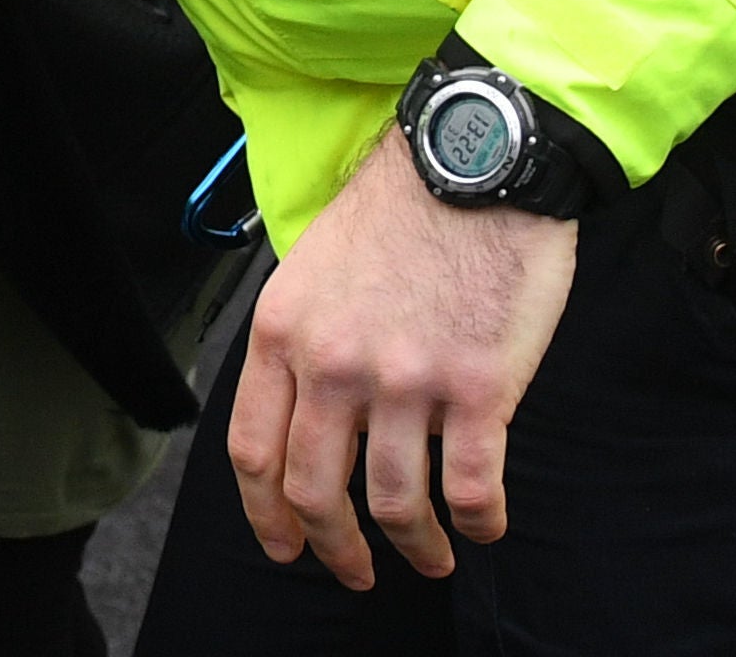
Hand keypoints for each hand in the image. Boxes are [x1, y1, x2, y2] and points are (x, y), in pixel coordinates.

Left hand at [228, 131, 575, 586]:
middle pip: (314, 491)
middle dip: (334, 549)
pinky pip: (472, 488)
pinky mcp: (478, 389)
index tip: (286, 545)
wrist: (475, 164)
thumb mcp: (314, 266)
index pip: (253, 451)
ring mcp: (405, 381)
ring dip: (414, 547)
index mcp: (284, 333)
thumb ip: (301, 339)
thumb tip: (300, 408)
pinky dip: (478, 523)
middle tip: (355, 572)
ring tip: (431, 558)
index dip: (266, 515)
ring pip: (394, 503)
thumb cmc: (400, 209)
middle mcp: (333, 365)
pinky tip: (483, 526)